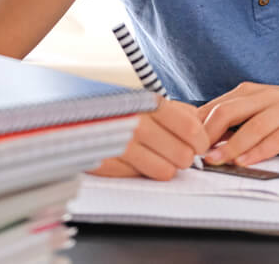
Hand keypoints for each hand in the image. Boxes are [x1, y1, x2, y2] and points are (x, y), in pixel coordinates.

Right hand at [88, 96, 209, 180]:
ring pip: (166, 172)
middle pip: (183, 156)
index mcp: (149, 104)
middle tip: (172, 150)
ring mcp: (121, 145)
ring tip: (153, 155)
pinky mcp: (107, 163)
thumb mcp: (148, 101)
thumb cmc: (119, 109)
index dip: (200, 142)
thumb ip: (179, 112)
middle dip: (182, 157)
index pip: (193, 130)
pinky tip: (133, 159)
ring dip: (163, 166)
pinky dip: (140, 171)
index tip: (196, 144)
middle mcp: (136, 123)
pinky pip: (141, 177)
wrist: (72, 116)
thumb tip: (205, 128)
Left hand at [197, 82, 278, 166]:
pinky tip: (246, 161)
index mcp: (250, 91)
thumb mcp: (261, 106)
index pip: (216, 106)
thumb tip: (201, 136)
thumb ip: (236, 117)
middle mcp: (266, 95)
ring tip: (216, 160)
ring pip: (254, 126)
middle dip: (208, 134)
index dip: (197, 125)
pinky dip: (260, 150)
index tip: (183, 142)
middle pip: (229, 112)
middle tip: (193, 152)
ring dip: (232, 145)